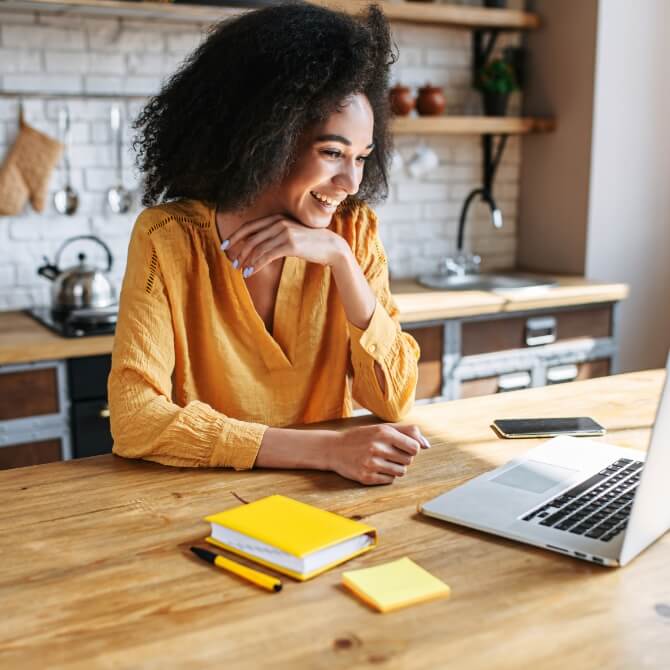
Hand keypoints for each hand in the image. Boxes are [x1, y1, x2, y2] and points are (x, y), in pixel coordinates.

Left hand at [224, 214, 346, 276]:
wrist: (331, 246)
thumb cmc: (310, 243)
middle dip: (239, 251)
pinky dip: (256, 265)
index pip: (250, 226)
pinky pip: (267, 256)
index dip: (235, 236)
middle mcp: (279, 223)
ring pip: (258, 248)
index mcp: (277, 218)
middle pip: (251, 237)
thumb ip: (275, 235)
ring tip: (241, 270)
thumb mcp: (291, 233)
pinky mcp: (290, 245)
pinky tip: (250, 272)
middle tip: (233, 262)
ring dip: (247, 260)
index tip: (225, 245)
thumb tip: (257, 246)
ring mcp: (285, 233)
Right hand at [327, 424, 430, 485]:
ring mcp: (371, 463)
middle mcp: (377, 448)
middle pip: (408, 460)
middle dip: (402, 458)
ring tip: (382, 461)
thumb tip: (427, 445)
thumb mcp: (382, 428)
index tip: (402, 447)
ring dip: (395, 468)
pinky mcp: (366, 477)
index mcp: (383, 433)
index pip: (414, 447)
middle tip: (389, 454)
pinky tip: (375, 468)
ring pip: (400, 472)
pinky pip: (389, 481)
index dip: (411, 449)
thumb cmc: (361, 437)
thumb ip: (407, 432)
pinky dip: (385, 476)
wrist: (333, 448)